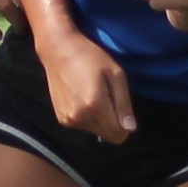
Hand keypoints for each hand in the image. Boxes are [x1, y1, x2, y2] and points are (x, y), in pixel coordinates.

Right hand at [36, 28, 135, 143]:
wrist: (57, 50)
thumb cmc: (90, 56)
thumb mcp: (115, 74)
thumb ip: (123, 103)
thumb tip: (130, 129)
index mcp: (95, 105)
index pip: (119, 135)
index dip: (125, 125)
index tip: (121, 106)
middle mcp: (80, 117)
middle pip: (108, 136)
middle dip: (112, 123)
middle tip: (108, 98)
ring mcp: (68, 119)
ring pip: (96, 131)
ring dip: (99, 119)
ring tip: (92, 94)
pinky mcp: (61, 118)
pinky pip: (83, 126)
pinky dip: (86, 116)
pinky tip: (81, 97)